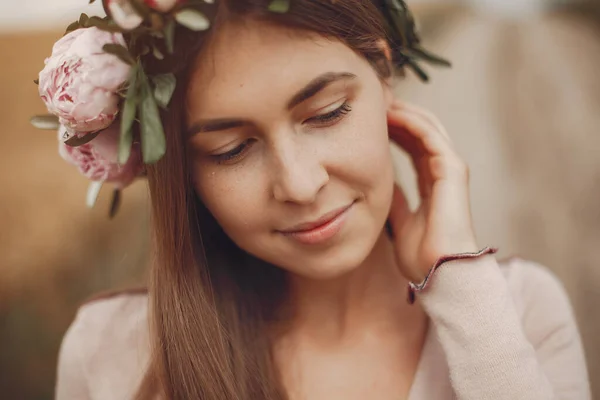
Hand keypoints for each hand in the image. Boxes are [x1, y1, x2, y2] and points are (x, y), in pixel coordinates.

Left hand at [386, 100, 478, 282]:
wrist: (440, 273)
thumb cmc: (422, 255)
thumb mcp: (400, 222)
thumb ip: (395, 201)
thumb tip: (381, 186)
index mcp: (432, 182)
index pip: (414, 145)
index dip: (394, 129)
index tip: (370, 119)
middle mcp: (443, 171)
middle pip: (421, 130)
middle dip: (399, 113)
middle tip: (373, 100)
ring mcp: (450, 169)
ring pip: (427, 127)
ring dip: (404, 111)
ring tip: (379, 99)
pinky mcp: (453, 170)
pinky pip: (430, 137)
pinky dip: (412, 122)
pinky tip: (392, 113)